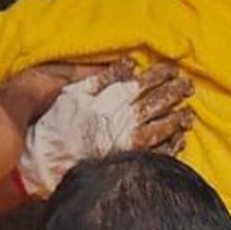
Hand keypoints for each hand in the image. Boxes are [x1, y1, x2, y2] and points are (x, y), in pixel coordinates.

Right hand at [15, 62, 194, 198]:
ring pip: (160, 129)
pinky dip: (170, 147)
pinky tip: (178, 141)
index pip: (142, 84)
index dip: (160, 75)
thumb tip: (130, 65)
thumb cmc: (55, 123)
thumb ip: (103, 78)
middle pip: (155, 104)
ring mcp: (127, 145)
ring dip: (176, 120)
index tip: (173, 70)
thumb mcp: (74, 92)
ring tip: (188, 114)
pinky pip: (155, 155)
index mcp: (111, 100)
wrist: (42, 160)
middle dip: (174, 93)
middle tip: (187, 86)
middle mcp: (122, 122)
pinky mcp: (126, 164)